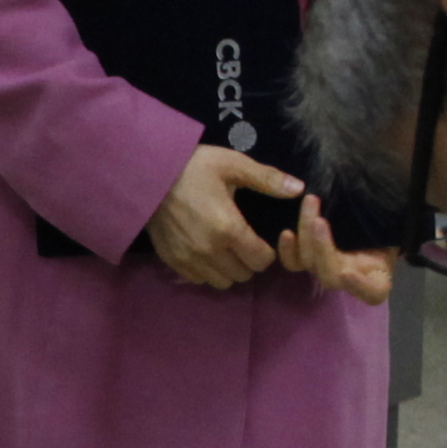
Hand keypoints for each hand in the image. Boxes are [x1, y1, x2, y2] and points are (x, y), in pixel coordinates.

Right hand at [146, 146, 298, 291]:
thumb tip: (299, 189)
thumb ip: (267, 179)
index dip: (265, 252)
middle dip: (248, 262)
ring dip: (228, 269)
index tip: (260, 240)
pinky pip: (199, 280)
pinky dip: (207, 271)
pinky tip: (205, 251)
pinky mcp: (172, 261)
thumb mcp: (232, 164)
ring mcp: (189, 259)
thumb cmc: (194, 166)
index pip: (260, 261)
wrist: (147, 173)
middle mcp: (210, 250)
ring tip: (224, 249)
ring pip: (221, 282)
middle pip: (243, 275)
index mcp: (228, 228)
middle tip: (243, 243)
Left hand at [274, 190, 394, 310]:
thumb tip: (410, 194)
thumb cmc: (389, 225)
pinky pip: (294, 262)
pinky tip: (286, 233)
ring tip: (310, 205)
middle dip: (322, 248)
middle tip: (320, 220)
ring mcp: (328, 269)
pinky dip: (288, 250)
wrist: (371, 220)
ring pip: (310, 264)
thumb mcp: (397, 226)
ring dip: (306, 236)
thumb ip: (394, 221)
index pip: (373, 291)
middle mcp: (351, 279)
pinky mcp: (309, 259)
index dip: (359, 286)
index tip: (348, 272)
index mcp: (378, 279)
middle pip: (331, 275)